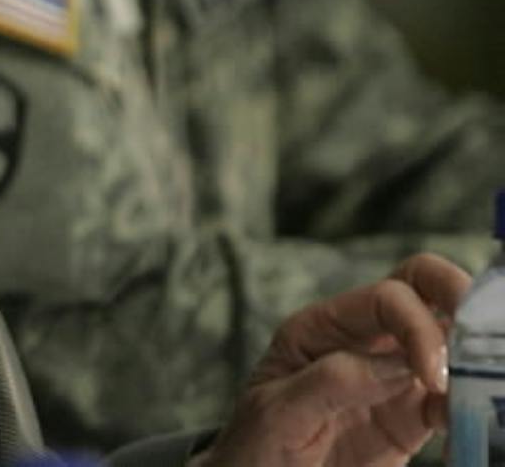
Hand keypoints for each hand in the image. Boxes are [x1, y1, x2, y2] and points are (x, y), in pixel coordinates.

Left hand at [200, 254, 469, 466]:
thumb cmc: (256, 447)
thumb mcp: (276, 412)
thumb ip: (330, 382)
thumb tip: (396, 364)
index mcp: (322, 328)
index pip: (385, 297)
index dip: (419, 325)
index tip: (433, 373)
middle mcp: (361, 343)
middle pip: (420, 291)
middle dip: (458, 298)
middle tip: (485, 337)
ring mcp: (390, 378)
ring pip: (447, 342)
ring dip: (472, 356)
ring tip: (486, 385)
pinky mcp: (410, 419)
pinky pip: (453, 400)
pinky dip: (470, 406)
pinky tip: (469, 423)